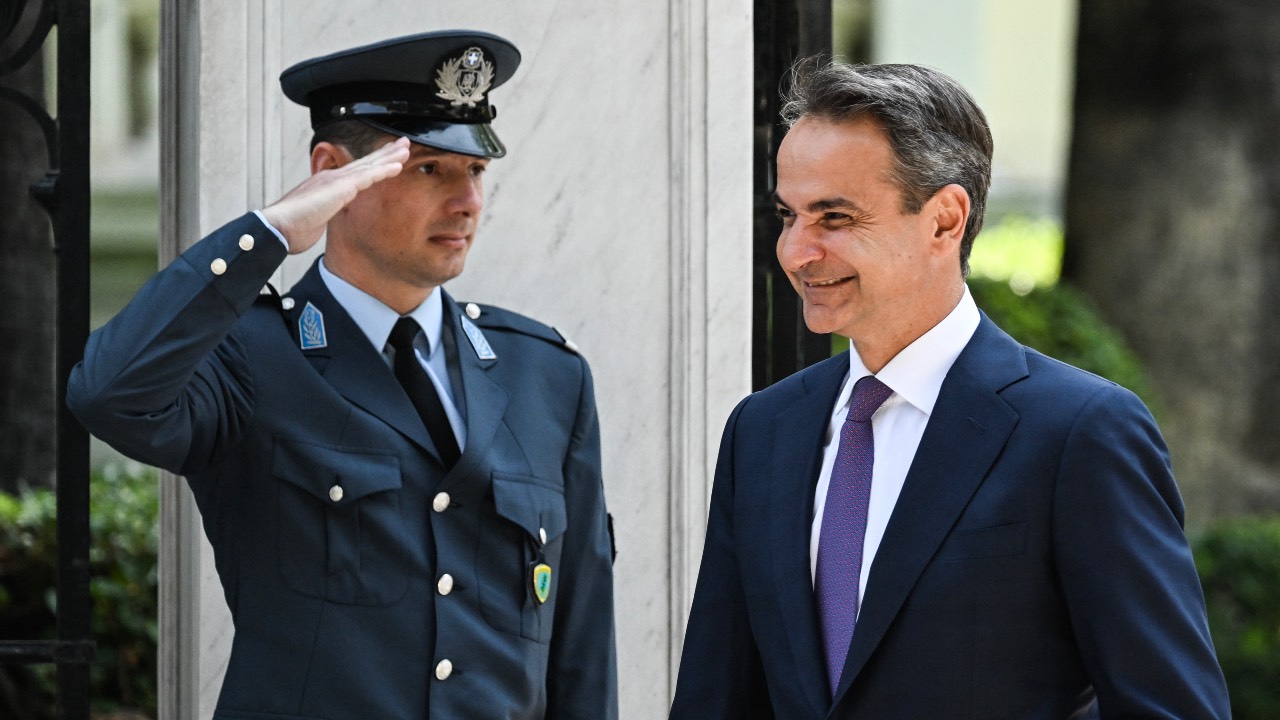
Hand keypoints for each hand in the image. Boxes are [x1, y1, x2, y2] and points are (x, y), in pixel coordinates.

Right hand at [262, 137, 410, 253]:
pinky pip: (368, 176)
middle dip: (385, 153)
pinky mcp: (340, 187)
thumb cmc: (292, 228)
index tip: (387, 159)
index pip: (355, 172)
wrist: (278, 227)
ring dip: (390, 157)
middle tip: (402, 144)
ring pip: (369, 165)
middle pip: (364, 162)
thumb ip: (324, 214)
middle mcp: (332, 178)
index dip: (372, 164)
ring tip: (406, 148)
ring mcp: (336, 180)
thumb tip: (325, 218)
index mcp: (326, 185)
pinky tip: (399, 166)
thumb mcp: (314, 219)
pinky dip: (384, 170)